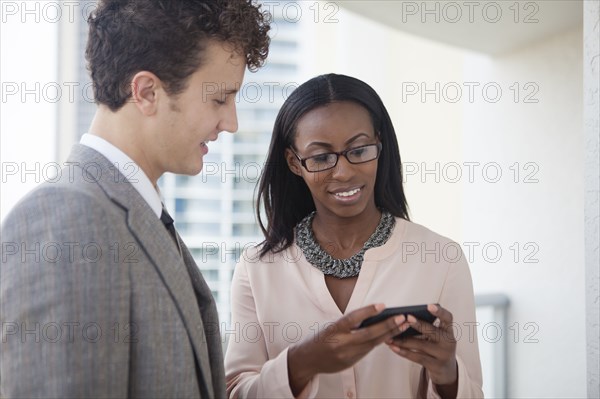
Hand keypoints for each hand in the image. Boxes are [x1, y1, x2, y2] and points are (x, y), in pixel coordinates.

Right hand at [287, 304, 403, 395]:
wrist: (308, 360)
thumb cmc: (320, 339)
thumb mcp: (330, 327)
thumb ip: (348, 323)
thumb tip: (371, 315)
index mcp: (334, 330)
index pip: (353, 319)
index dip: (368, 311)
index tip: (382, 305)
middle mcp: (341, 343)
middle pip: (368, 334)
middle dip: (388, 326)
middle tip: (402, 318)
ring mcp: (347, 355)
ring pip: (372, 344)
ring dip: (389, 334)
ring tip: (402, 326)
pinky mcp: (350, 363)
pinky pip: (368, 351)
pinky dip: (379, 342)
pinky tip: (390, 336)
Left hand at [387, 304, 457, 386]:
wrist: (446, 368)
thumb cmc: (436, 345)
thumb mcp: (436, 335)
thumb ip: (426, 326)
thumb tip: (402, 318)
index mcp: (448, 330)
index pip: (448, 318)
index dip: (439, 311)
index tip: (429, 306)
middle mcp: (448, 341)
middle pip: (432, 331)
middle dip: (418, 324)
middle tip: (406, 318)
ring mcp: (443, 354)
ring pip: (420, 345)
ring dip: (403, 340)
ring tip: (390, 336)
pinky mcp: (435, 365)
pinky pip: (416, 357)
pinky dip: (403, 351)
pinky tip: (393, 347)